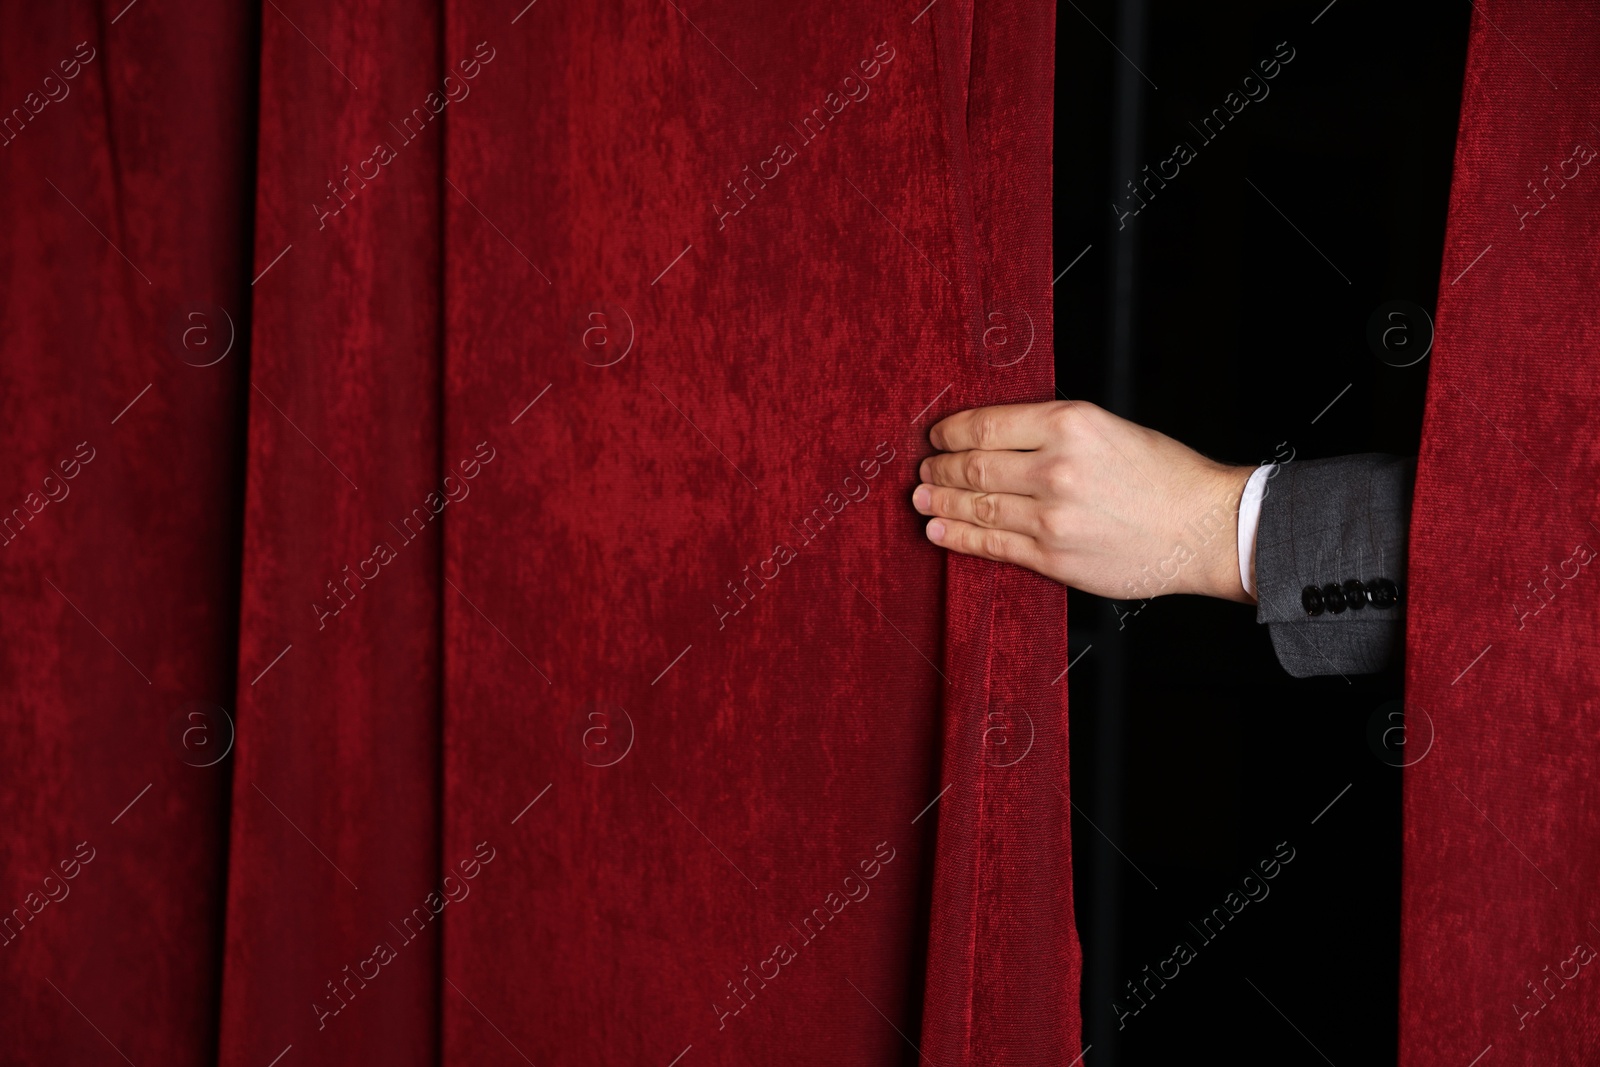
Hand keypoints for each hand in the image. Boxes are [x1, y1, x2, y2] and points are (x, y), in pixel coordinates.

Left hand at [913, 399, 1256, 602]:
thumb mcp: (1108, 428)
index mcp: (1069, 424)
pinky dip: (959, 536)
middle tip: (924, 470)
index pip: (985, 425)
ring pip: (977, 507)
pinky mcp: (1054, 558)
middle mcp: (1055, 468)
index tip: (937, 436)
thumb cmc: (1163, 476)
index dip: (950, 433)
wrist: (1204, 528)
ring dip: (940, 502)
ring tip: (922, 498)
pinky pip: (992, 545)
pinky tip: (939, 529)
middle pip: (973, 467)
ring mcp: (1052, 517)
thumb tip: (993, 438)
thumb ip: (1051, 431)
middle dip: (939, 469)